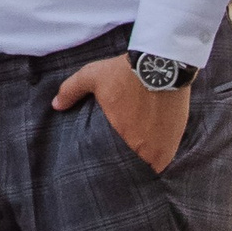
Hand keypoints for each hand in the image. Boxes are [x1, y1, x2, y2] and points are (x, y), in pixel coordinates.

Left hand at [51, 54, 192, 173]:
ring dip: (145, 164)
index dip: (112, 168)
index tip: (108, 165)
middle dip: (128, 168)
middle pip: (133, 167)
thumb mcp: (94, 75)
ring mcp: (162, 144)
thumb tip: (56, 105)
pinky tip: (154, 151)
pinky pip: (167, 158)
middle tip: (123, 166)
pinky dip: (160, 156)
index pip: (113, 165)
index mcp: (119, 135)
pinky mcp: (176, 137)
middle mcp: (142, 146)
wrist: (163, 62)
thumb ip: (72, 90)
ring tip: (139, 160)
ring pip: (151, 166)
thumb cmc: (126, 71)